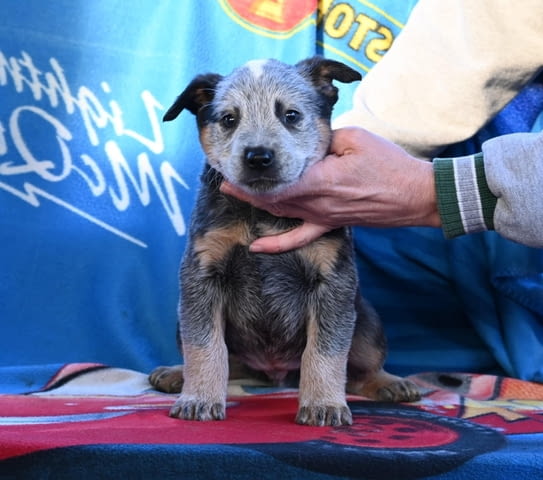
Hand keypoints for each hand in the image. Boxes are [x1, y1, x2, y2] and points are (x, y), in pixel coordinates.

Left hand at [220, 127, 439, 252]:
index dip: (252, 176)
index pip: (278, 180)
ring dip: (255, 203)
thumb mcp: (355, 139)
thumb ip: (324, 139)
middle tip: (224, 176)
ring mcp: (322, 216)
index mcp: (322, 179)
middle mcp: (317, 203)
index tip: (234, 164)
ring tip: (232, 194)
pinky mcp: (330, 223)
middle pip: (273, 197)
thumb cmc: (389, 165)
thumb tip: (304, 141)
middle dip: (246, 187)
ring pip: (281, 212)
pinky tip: (258, 248)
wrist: (414, 195)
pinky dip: (277, 244)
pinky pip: (300, 237)